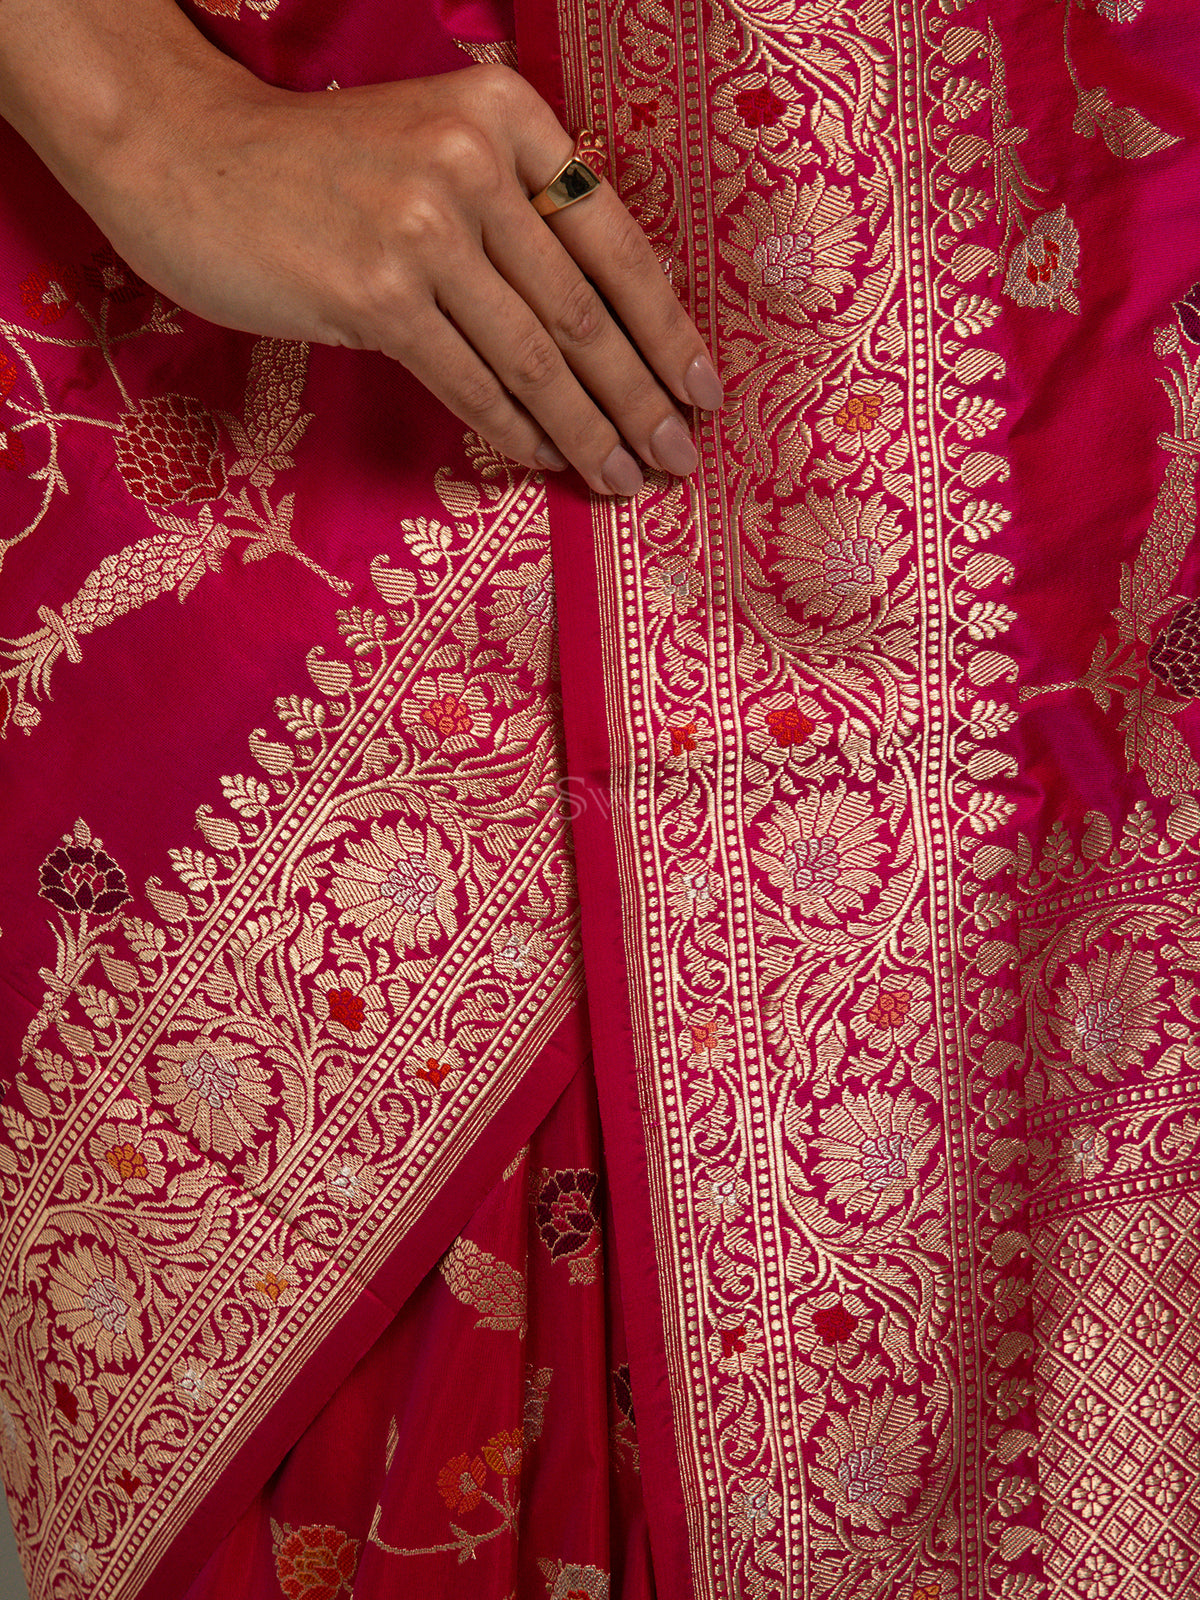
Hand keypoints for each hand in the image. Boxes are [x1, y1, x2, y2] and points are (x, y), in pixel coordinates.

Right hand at [81, 62, 722, 495]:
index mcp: (507, 116)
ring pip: (536, 357)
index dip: (667, 327)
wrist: (189, 156)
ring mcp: (422, 227)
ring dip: (590, 430)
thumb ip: (514, 213)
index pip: (615, 240)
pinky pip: (471, 381)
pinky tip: (549, 460)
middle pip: (585, 310)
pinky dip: (516, 429)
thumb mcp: (434, 150)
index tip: (705, 390)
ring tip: (627, 476)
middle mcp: (473, 162)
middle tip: (679, 458)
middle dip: (643, 397)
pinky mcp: (374, 293)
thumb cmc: (323, 168)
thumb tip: (604, 329)